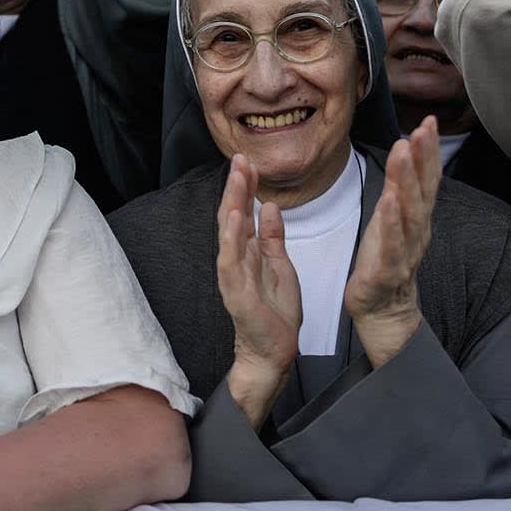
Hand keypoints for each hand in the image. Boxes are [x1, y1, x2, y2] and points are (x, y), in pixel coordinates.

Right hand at [215, 154, 299, 427]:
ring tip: (236, 177)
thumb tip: (270, 206)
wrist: (274, 352)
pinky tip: (234, 218)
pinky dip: (231, 239)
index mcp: (248, 252)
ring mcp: (233, 276)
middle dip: (236, 186)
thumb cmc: (276, 312)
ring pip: (229, 233)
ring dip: (232, 204)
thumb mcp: (280, 265)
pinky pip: (230, 262)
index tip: (248, 161)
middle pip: (233, 216)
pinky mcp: (236, 293)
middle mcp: (236, 260)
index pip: (243, 212)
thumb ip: (273, 237)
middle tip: (239, 158)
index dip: (245, 186)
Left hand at [344, 118, 440, 366]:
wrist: (382, 311)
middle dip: (423, 158)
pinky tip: (390, 201)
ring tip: (405, 153)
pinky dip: (392, 223)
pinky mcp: (388, 271)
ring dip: (408, 181)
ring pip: (410, 213)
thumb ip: (401, 188)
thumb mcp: (392, 218)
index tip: (429, 121)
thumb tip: (406, 149)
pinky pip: (393, 245)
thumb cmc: (385, 260)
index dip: (429, 151)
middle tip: (424, 128)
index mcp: (417, 218)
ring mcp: (405, 252)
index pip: (427, 180)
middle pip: (423, 191)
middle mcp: (417, 232)